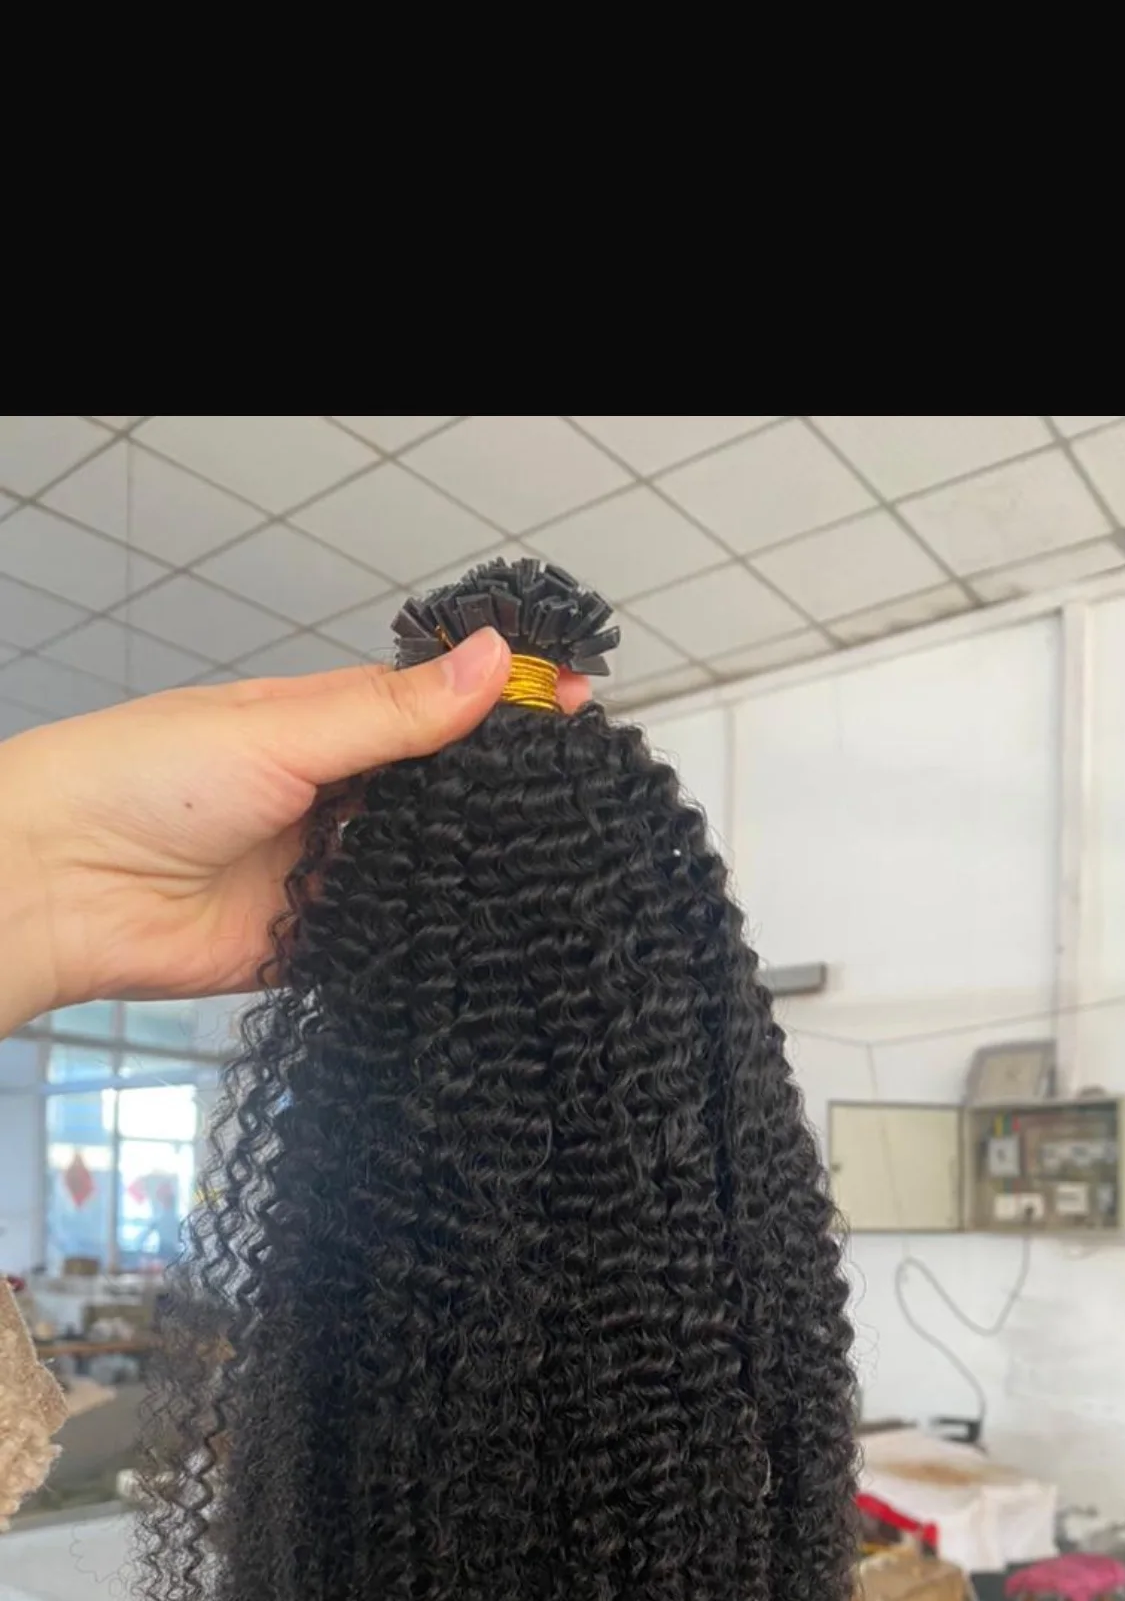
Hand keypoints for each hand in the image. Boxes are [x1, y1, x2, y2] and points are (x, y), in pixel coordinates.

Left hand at [0, 631, 588, 1034]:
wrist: (63, 885)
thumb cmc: (146, 779)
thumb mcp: (287, 731)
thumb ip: (394, 713)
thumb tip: (492, 658)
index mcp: (324, 726)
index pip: (437, 711)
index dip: (504, 708)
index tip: (577, 701)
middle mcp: (332, 797)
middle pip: (442, 795)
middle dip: (505, 794)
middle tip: (585, 793)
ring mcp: (326, 872)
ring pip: (425, 869)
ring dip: (472, 868)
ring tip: (555, 863)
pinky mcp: (314, 942)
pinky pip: (389, 939)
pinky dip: (428, 936)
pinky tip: (485, 932)